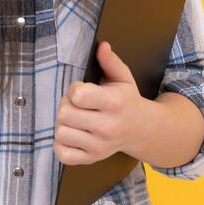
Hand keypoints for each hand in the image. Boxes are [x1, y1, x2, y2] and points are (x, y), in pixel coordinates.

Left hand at [53, 41, 148, 164]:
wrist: (142, 129)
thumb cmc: (127, 100)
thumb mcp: (123, 78)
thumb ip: (110, 61)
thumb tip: (102, 45)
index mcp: (114, 103)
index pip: (78, 95)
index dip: (74, 89)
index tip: (82, 90)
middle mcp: (107, 127)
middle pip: (65, 114)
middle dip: (66, 104)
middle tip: (76, 104)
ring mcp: (99, 146)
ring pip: (61, 133)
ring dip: (63, 123)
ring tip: (75, 118)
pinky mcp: (92, 159)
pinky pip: (63, 154)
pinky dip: (61, 144)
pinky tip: (72, 134)